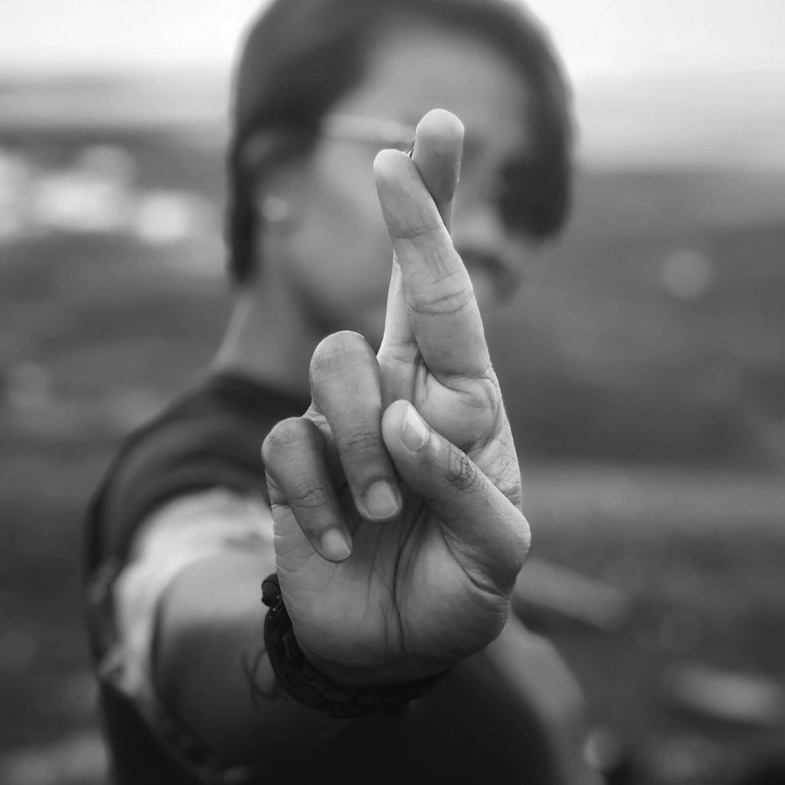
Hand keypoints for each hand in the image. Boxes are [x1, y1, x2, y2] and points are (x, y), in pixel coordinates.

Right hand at [262, 108, 529, 684]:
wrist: (389, 647)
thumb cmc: (457, 587)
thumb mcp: (495, 556)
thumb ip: (466, 488)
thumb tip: (407, 421)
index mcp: (461, 399)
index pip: (452, 297)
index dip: (436, 218)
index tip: (429, 137)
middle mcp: (402, 389)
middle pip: (393, 286)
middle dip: (409, 216)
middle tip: (397, 153)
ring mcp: (343, 419)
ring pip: (336, 367)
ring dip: (362, 447)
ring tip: (382, 511)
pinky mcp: (293, 456)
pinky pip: (288, 443)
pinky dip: (317, 499)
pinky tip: (340, 537)